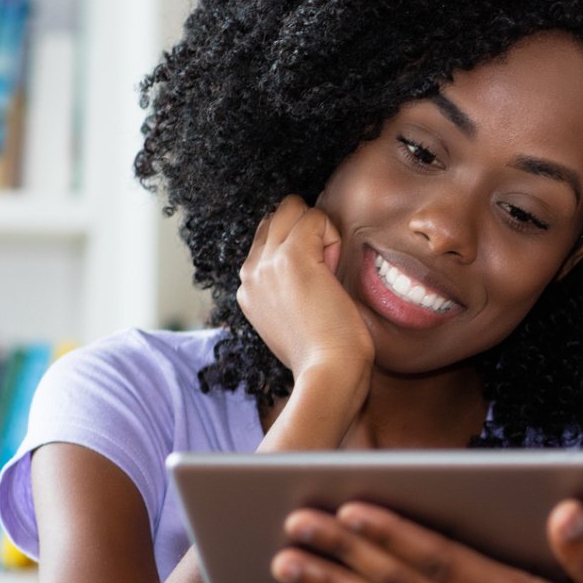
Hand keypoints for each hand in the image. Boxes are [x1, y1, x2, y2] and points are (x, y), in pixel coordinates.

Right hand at [236, 195, 375, 388]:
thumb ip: (288, 292)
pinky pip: (315, 217)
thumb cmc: (323, 356)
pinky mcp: (292, 258)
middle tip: (325, 272)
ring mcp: (266, 264)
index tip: (316, 283)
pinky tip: (334, 269)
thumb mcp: (292, 322)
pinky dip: (332, 235)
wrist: (328, 374)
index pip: (267, 238)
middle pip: (275, 216)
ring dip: (318, 230)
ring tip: (329, 270)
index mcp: (248, 289)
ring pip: (291, 208)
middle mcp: (249, 273)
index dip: (298, 247)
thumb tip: (312, 268)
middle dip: (306, 231)